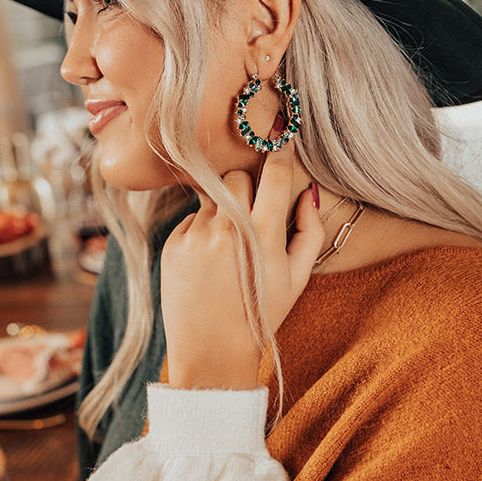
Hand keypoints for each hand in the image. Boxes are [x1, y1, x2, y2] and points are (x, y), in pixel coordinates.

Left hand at [160, 146, 324, 389]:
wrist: (212, 351)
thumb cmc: (261, 313)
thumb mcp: (297, 278)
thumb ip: (309, 231)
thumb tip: (304, 194)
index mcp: (264, 235)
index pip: (275, 175)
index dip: (280, 149)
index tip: (280, 129)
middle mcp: (227, 229)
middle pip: (236, 176)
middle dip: (246, 187)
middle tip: (252, 216)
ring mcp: (196, 236)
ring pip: (212, 198)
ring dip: (223, 212)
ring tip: (228, 251)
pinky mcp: (173, 244)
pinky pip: (191, 220)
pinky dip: (202, 232)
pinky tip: (208, 263)